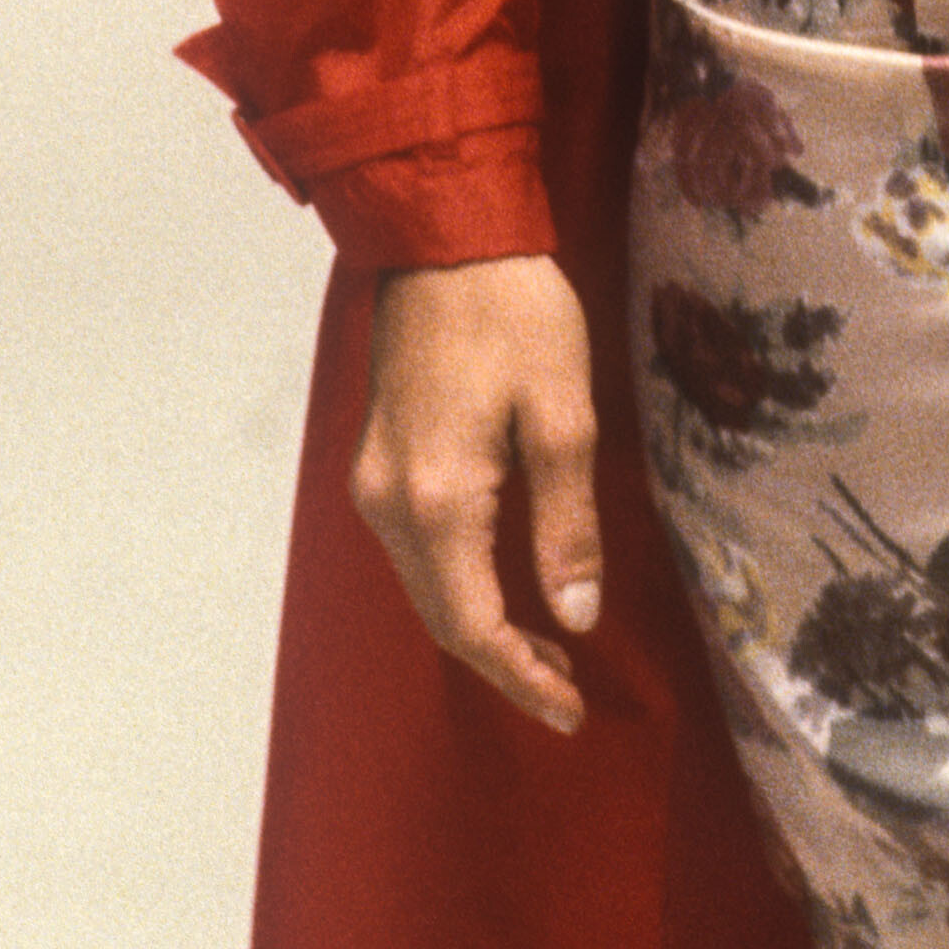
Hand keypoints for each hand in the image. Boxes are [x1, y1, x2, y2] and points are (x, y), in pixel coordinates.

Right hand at [350, 253, 602, 734]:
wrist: (445, 236)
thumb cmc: (515, 313)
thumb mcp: (565, 416)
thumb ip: (566, 523)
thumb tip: (576, 614)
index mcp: (437, 498)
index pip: (473, 625)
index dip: (522, 678)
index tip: (572, 712)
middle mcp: (387, 501)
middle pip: (440, 617)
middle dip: (504, 663)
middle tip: (568, 691)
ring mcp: (372, 479)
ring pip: (424, 586)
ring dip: (480, 624)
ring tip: (547, 647)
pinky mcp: (377, 457)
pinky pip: (414, 548)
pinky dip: (457, 582)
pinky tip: (502, 583)